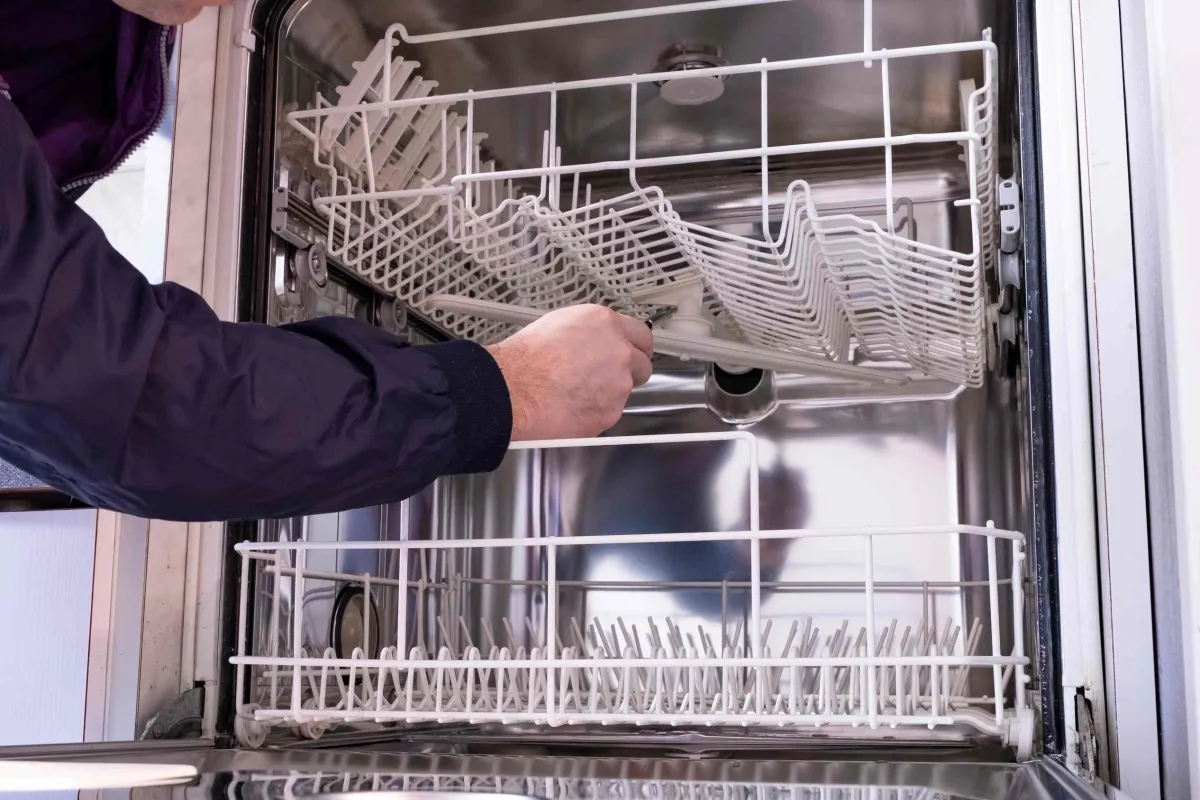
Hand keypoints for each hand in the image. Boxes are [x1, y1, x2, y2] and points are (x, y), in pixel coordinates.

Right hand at [485, 305, 653, 440]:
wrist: (512, 390)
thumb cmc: (524, 359)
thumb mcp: (558, 324)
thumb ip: (589, 332)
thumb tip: (595, 340)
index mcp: (606, 324)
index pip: (642, 335)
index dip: (635, 347)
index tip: (632, 353)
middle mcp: (619, 352)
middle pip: (642, 365)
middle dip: (629, 372)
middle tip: (605, 377)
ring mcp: (618, 385)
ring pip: (624, 391)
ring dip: (608, 393)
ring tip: (576, 394)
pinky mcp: (610, 413)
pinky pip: (609, 413)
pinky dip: (595, 412)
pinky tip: (572, 407)